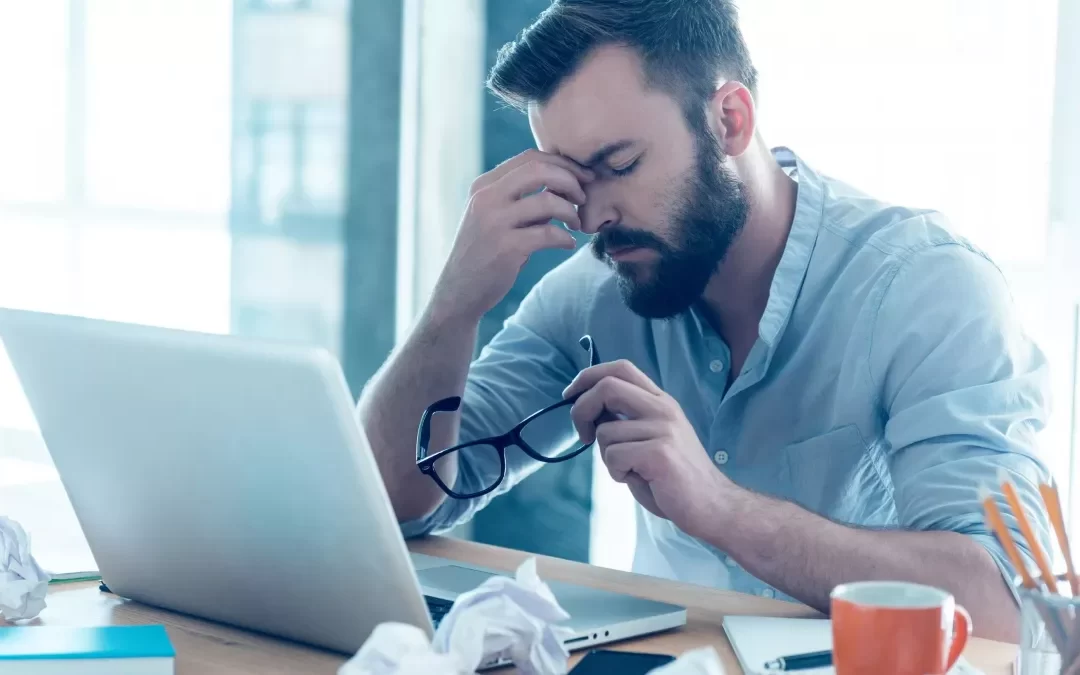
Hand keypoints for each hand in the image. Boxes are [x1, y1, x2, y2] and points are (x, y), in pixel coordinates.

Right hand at [429, 149, 593, 323]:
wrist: (459, 291)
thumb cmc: (486, 252)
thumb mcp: (497, 217)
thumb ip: (524, 199)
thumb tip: (566, 185)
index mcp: (484, 185)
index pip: (530, 158)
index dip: (563, 164)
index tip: (582, 177)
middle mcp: (486, 198)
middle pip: (539, 170)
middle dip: (570, 180)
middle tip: (583, 198)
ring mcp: (494, 222)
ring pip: (547, 201)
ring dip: (571, 212)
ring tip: (576, 225)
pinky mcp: (505, 248)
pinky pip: (549, 233)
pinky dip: (566, 238)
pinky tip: (568, 245)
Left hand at [564, 360, 733, 536]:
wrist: (710, 505)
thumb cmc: (673, 477)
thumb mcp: (650, 438)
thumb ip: (626, 421)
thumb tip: (590, 411)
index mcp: (661, 401)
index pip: (621, 368)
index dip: (588, 376)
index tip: (570, 394)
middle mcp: (663, 409)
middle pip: (607, 387)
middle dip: (581, 409)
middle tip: (582, 435)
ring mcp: (663, 429)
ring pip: (605, 432)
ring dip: (607, 457)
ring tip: (631, 470)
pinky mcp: (659, 452)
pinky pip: (614, 456)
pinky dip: (617, 472)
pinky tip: (638, 478)